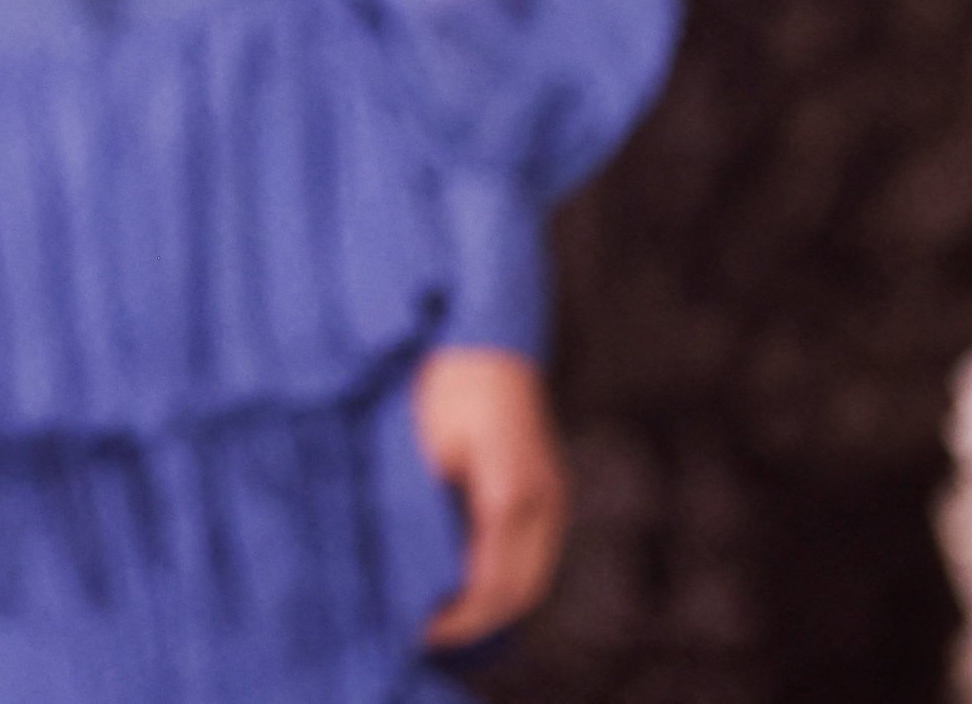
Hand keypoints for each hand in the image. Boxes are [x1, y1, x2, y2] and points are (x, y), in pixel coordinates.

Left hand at [415, 344, 565, 647]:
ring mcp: (552, 493)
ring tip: (451, 617)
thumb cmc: (444, 385)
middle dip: (480, 620)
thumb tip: (420, 565)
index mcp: (510, 494)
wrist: (482, 337)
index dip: (460, 616)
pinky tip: (474, 581)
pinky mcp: (549, 486)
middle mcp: (543, 501)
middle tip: (434, 634)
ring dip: (497, 603)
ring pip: (533, 575)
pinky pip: (534, 551)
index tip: (423, 630)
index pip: (491, 583)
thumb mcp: (423, 448)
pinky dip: (507, 575)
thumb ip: (426, 508)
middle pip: (521, 589)